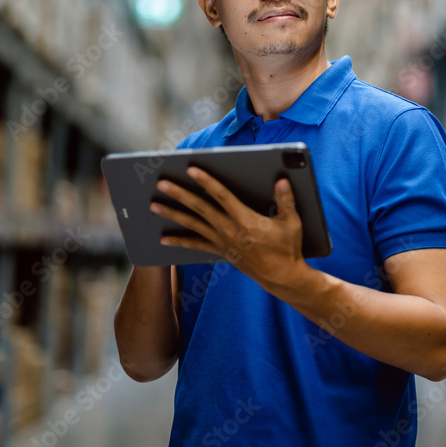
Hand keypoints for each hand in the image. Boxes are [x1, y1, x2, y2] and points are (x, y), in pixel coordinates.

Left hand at [149, 166, 306, 289]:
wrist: (282, 277)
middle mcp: (229, 230)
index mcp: (245, 220)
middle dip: (179, 195)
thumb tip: (281, 180)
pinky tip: (163, 239)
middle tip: (161, 183)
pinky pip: (196, 245)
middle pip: (199, 208)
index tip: (191, 169)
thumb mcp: (292, 222)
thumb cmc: (288, 247)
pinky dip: (179, 241)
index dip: (206, 181)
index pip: (221, 195)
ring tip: (153, 206)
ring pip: (192, 225)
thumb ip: (286, 199)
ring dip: (172, 215)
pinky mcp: (221, 251)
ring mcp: (222, 242)